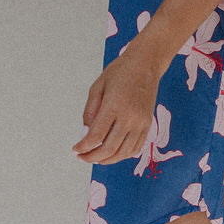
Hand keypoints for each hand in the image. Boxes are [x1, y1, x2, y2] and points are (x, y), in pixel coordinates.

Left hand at [72, 38, 161, 164]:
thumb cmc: (119, 72)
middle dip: (92, 157)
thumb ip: (90, 112)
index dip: (83, 147)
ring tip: (95, 157)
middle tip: (82, 157)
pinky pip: (136, 148)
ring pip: (124, 152)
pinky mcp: (148, 124)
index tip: (74, 150)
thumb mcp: (97, 87)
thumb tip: (86, 134)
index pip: (96, 135)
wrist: (146, 64)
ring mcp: (141, 122)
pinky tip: (112, 153)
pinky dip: (123, 155)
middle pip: (109, 148)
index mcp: (114, 105)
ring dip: (108, 159)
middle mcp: (130, 116)